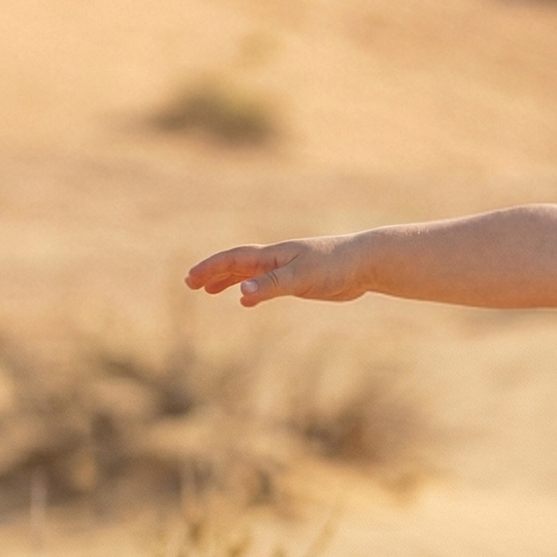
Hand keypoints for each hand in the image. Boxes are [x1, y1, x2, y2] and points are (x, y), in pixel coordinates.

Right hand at [185, 235, 368, 307]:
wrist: (366, 263)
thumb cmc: (335, 266)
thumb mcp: (300, 278)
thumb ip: (272, 285)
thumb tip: (241, 293)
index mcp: (273, 256)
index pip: (233, 259)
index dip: (210, 268)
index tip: (190, 280)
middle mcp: (277, 259)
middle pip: (237, 264)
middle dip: (213, 273)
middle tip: (191, 284)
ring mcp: (288, 269)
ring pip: (251, 273)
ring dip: (229, 280)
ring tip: (210, 291)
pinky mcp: (301, 280)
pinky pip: (268, 284)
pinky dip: (253, 290)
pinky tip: (247, 300)